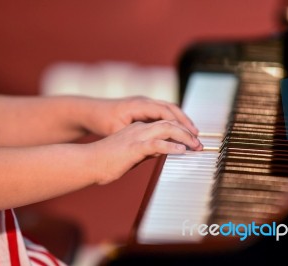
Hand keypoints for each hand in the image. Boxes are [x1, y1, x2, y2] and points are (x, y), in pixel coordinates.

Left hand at [82, 96, 198, 136]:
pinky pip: (163, 112)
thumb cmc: (102, 121)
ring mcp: (145, 103)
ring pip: (169, 109)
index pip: (165, 112)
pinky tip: (179, 130)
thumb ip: (138, 138)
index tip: (190, 135)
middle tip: (197, 136)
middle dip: (185, 122)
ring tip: (192, 134)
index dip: (179, 124)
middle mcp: (144, 101)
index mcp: (139, 105)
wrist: (90, 111)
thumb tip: (157, 147)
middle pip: (171, 108)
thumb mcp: (118, 132)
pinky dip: (173, 120)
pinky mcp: (144, 108)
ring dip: (181, 120)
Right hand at [90, 120, 202, 184]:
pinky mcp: (133, 148)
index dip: (182, 131)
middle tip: (199, 144)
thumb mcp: (133, 154)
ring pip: (166, 129)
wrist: (88, 163)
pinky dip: (171, 146)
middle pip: (169, 123)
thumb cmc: (108, 161)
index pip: (165, 124)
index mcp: (139, 129)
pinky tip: (182, 151)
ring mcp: (136, 137)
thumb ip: (149, 151)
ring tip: (196, 146)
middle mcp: (140, 129)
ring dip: (184, 137)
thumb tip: (165, 152)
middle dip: (187, 132)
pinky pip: (156, 144)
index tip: (193, 142)